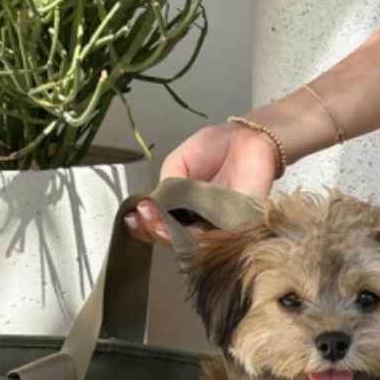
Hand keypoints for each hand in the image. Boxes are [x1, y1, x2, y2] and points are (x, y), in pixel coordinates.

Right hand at [124, 118, 278, 246]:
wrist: (247, 135)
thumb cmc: (216, 148)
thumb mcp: (178, 164)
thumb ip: (166, 186)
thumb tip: (154, 206)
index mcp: (183, 209)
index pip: (160, 225)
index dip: (144, 225)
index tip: (132, 216)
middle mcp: (200, 222)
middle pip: (173, 240)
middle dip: (153, 230)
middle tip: (144, 216)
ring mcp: (219, 225)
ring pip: (192, 243)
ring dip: (171, 235)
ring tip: (157, 221)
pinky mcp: (240, 222)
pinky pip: (217, 236)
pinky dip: (197, 234)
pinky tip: (182, 225)